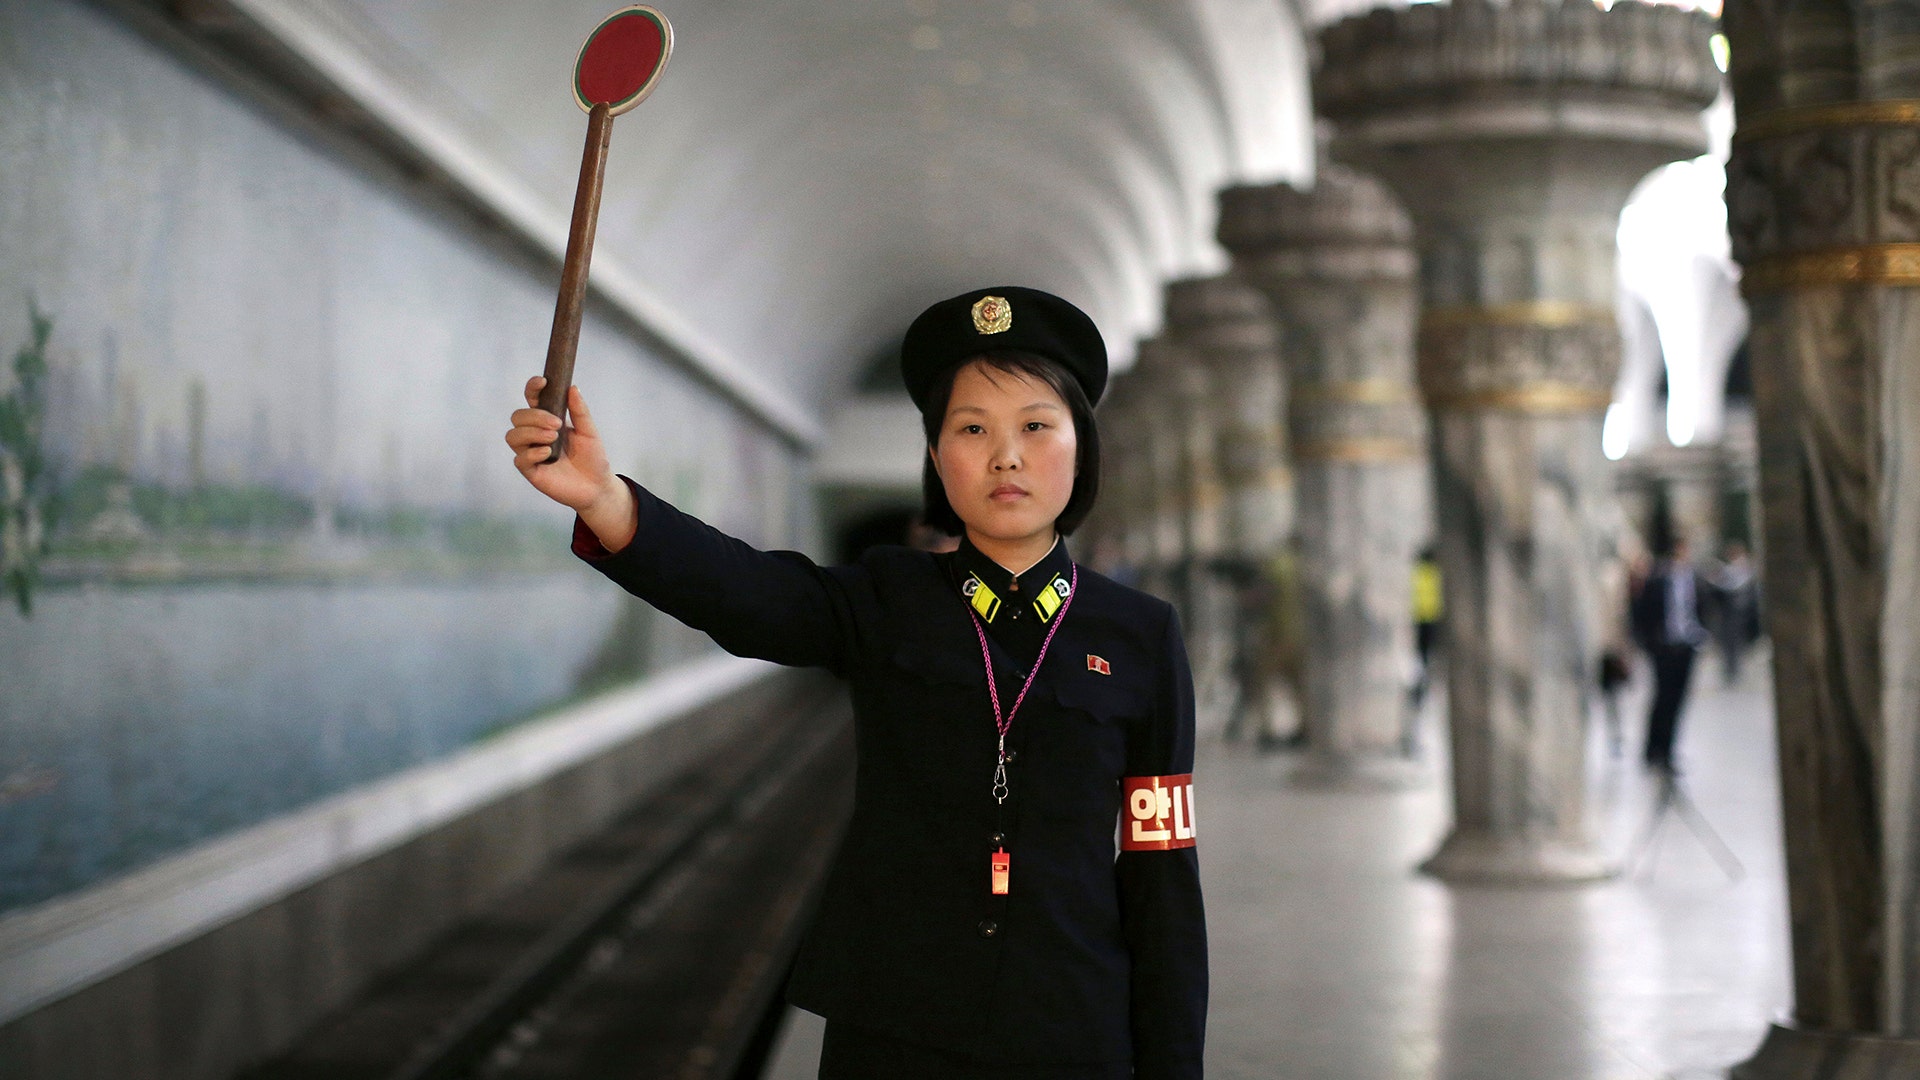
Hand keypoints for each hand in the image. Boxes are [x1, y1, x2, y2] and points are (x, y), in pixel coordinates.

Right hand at [506, 378, 618, 513]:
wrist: (598, 486)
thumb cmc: (592, 458)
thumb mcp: (589, 431)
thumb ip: (579, 411)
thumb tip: (572, 387)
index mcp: (548, 421)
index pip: (532, 400)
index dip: (532, 388)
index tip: (543, 382)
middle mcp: (535, 435)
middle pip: (517, 416)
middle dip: (534, 416)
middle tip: (557, 424)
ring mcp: (531, 453)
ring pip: (512, 436)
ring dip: (531, 432)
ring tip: (553, 437)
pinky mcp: (531, 471)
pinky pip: (519, 459)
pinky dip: (532, 452)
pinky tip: (547, 453)